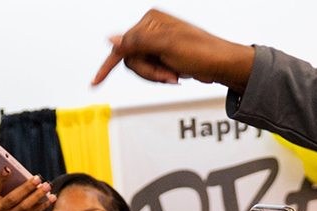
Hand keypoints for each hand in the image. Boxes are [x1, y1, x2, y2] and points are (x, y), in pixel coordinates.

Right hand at [93, 9, 256, 89]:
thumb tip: (112, 40)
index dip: (109, 65)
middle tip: (166, 74)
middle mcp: (152, 29)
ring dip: (156, 76)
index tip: (95, 82)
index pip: (123, 44)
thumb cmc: (201, 52)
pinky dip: (161, 77)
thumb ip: (136, 42)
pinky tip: (175, 74)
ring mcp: (157, 43)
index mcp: (150, 21)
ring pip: (140, 68)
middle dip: (148, 71)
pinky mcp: (163, 55)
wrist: (221, 65)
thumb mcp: (166, 46)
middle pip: (131, 59)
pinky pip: (151, 71)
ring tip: (173, 74)